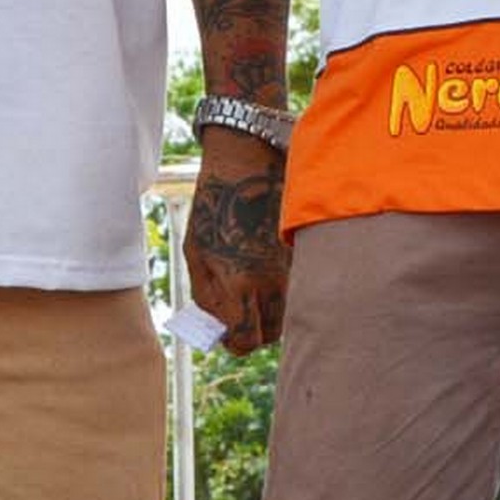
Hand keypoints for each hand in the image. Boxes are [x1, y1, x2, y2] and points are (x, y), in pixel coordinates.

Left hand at [180, 129, 289, 352]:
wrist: (246, 158)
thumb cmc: (213, 204)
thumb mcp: (196, 252)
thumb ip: (206, 296)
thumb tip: (218, 328)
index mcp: (242, 285)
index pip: (245, 341)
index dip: (233, 341)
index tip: (226, 330)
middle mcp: (273, 282)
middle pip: (271, 334)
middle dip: (254, 329)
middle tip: (239, 311)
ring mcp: (293, 267)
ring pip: (287, 313)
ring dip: (271, 311)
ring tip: (253, 289)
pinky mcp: (303, 252)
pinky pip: (296, 287)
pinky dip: (284, 288)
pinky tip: (267, 265)